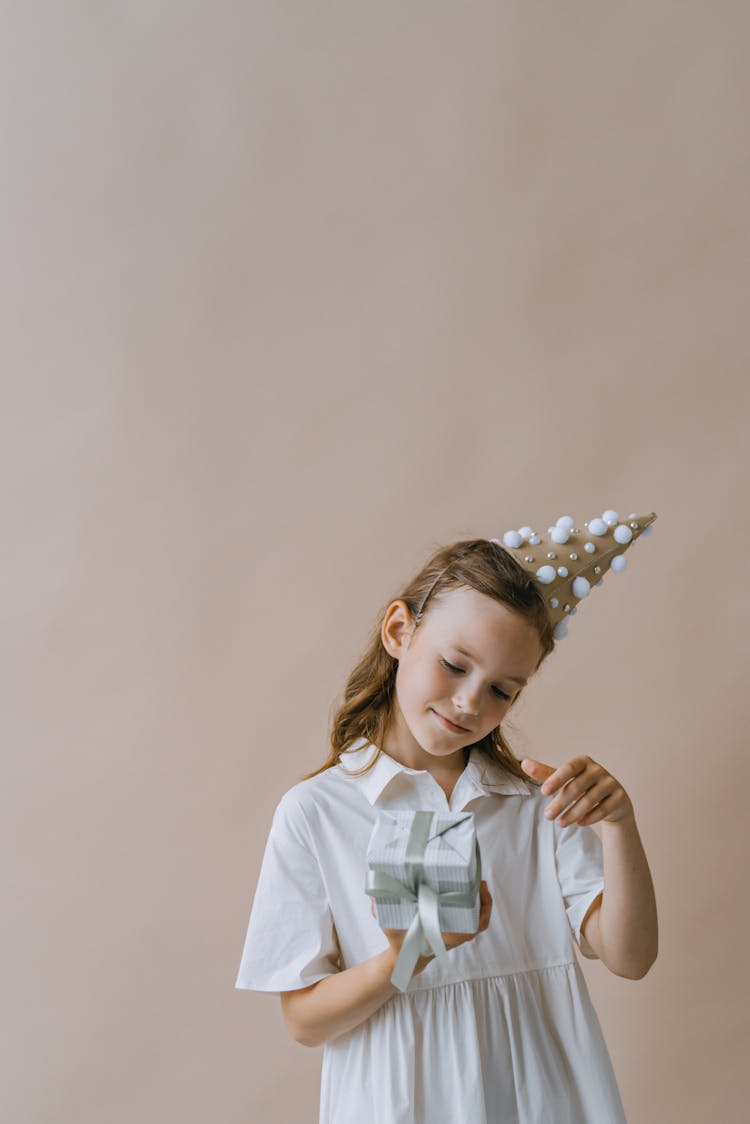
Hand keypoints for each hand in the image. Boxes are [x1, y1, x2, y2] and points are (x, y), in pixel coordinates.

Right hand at [369, 880, 492, 975]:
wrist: (405, 959)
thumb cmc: (400, 943)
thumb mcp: (388, 928)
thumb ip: (379, 912)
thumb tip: (373, 897)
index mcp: (441, 938)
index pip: (467, 931)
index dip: (477, 916)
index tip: (476, 897)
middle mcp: (452, 938)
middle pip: (478, 923)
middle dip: (483, 902)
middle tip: (480, 882)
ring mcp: (456, 934)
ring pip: (478, 922)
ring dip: (483, 904)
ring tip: (481, 883)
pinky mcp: (455, 929)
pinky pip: (473, 922)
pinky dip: (478, 909)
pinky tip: (473, 893)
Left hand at [520, 755, 633, 826]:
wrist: (612, 801)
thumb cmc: (582, 787)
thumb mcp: (564, 780)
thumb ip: (545, 773)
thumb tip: (524, 763)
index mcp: (583, 761)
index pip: (569, 768)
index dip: (556, 779)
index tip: (543, 792)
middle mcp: (598, 770)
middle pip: (577, 786)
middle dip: (561, 802)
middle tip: (547, 816)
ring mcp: (611, 783)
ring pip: (590, 799)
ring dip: (573, 813)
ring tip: (560, 823)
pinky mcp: (620, 798)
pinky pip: (603, 809)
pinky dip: (589, 817)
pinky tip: (578, 824)